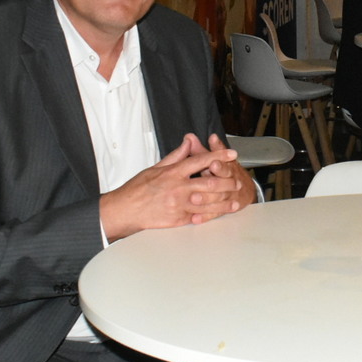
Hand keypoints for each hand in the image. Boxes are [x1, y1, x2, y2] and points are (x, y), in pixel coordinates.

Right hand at [100, 133, 253, 239]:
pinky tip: (221, 213)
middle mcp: (177, 188)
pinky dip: (211, 214)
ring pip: (208, 202)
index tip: (231, 153)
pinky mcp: (178, 219)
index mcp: (173, 172)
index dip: (218, 155)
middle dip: (227, 181)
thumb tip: (189, 142)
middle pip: (209, 183)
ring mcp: (178, 205)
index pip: (200, 160)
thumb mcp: (155, 167)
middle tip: (237, 181)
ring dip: (224, 201)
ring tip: (234, 199)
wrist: (124, 211)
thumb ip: (176, 156)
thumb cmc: (138, 189)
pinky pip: (199, 216)